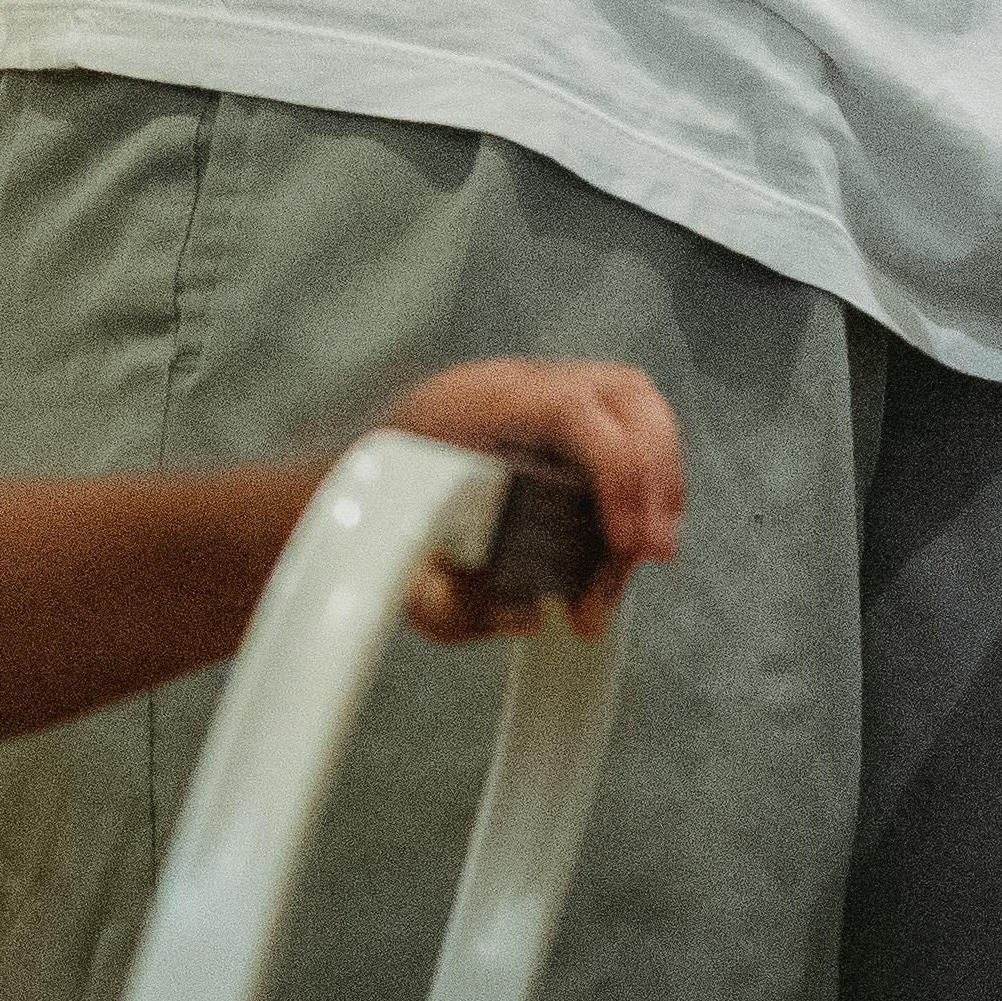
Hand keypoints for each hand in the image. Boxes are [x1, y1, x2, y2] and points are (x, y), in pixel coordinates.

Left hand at [371, 357, 685, 637]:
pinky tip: (626, 534)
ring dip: (657, 478)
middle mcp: (509, 385)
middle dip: (655, 476)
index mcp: (470, 404)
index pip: (571, 410)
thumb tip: (529, 615)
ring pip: (628, 406)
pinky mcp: (546, 417)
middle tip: (652, 550)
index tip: (627, 540)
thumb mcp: (396, 569)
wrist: (344, 488)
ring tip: (645, 550)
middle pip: (621, 394)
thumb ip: (452, 603)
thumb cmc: (369, 521)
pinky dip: (638, 477)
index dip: (617, 472)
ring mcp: (531, 392)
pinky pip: (616, 426)